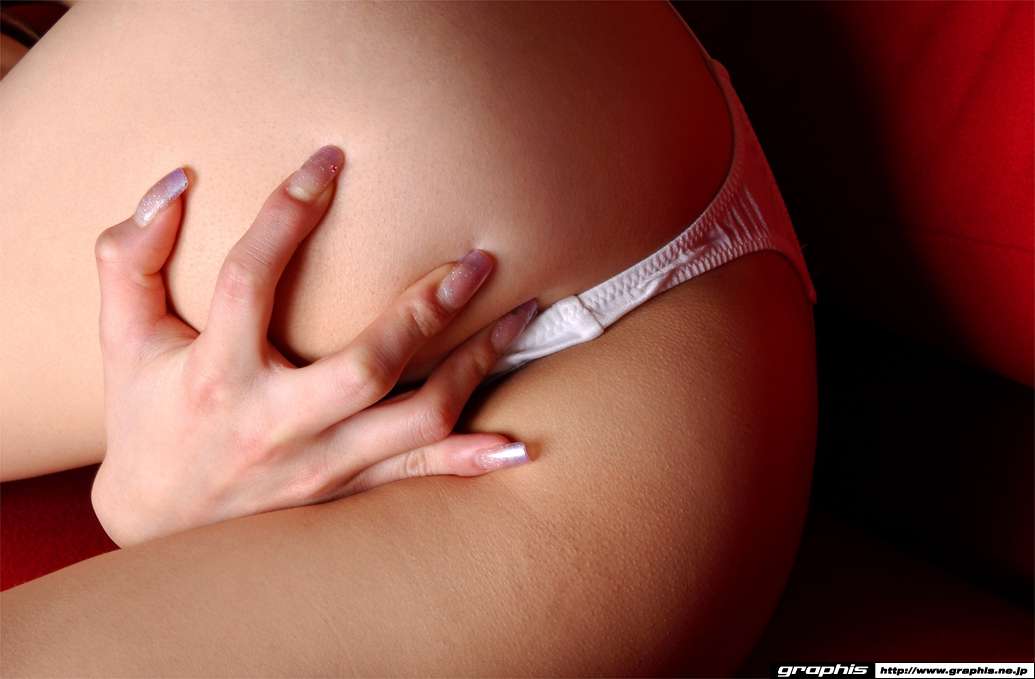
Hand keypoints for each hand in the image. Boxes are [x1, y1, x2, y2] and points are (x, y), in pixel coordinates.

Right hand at [91, 146, 536, 546]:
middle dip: (429, 310)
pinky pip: (416, 476)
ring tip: (521, 314)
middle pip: (368, 367)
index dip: (288, 213)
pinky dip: (468, 459)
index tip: (330, 159)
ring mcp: (318, 465)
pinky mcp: (343, 490)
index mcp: (215, 373)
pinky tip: (518, 444)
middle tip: (480, 260)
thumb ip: (129, 257)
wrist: (156, 523)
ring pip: (415, 420)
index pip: (250, 278)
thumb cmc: (146, 415)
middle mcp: (274, 424)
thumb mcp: (123, 337)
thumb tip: (174, 181)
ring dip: (475, 366)